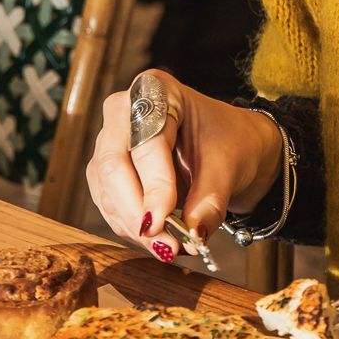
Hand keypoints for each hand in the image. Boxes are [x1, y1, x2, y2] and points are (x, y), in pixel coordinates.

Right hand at [86, 70, 283, 261]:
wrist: (231, 143)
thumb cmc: (230, 140)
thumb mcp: (228, 165)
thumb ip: (210, 199)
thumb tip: (194, 234)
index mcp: (156, 90)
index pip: (146, 143)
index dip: (152, 184)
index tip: (161, 220)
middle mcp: (123, 111)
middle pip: (112, 166)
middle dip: (136, 212)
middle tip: (164, 244)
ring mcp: (110, 141)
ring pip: (106, 190)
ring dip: (134, 226)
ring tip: (169, 248)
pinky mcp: (107, 171)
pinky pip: (109, 203)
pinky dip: (131, 227)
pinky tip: (158, 240)